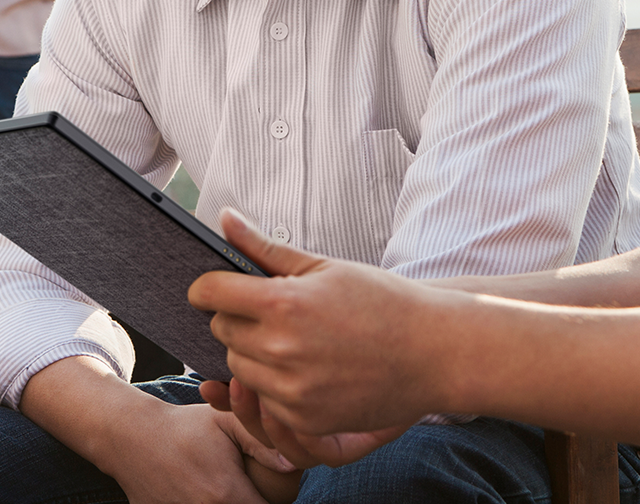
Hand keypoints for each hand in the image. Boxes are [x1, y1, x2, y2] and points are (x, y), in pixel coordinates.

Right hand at [105, 401, 297, 503]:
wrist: (134, 437)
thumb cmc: (187, 426)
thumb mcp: (226, 419)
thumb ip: (261, 440)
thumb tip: (293, 464)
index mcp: (226, 494)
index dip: (274, 500)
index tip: (268, 486)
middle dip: (253, 502)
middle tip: (249, 484)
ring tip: (226, 485)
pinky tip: (203, 489)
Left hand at [189, 211, 438, 452]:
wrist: (432, 351)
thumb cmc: (382, 300)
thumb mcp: (324, 266)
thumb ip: (266, 248)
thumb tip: (224, 219)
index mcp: (283, 303)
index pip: (212, 293)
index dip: (208, 287)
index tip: (215, 287)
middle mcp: (281, 350)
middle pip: (222, 332)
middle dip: (236, 318)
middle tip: (269, 310)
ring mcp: (292, 392)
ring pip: (239, 369)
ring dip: (253, 352)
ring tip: (292, 338)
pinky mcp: (305, 421)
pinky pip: (265, 401)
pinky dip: (276, 385)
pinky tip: (308, 368)